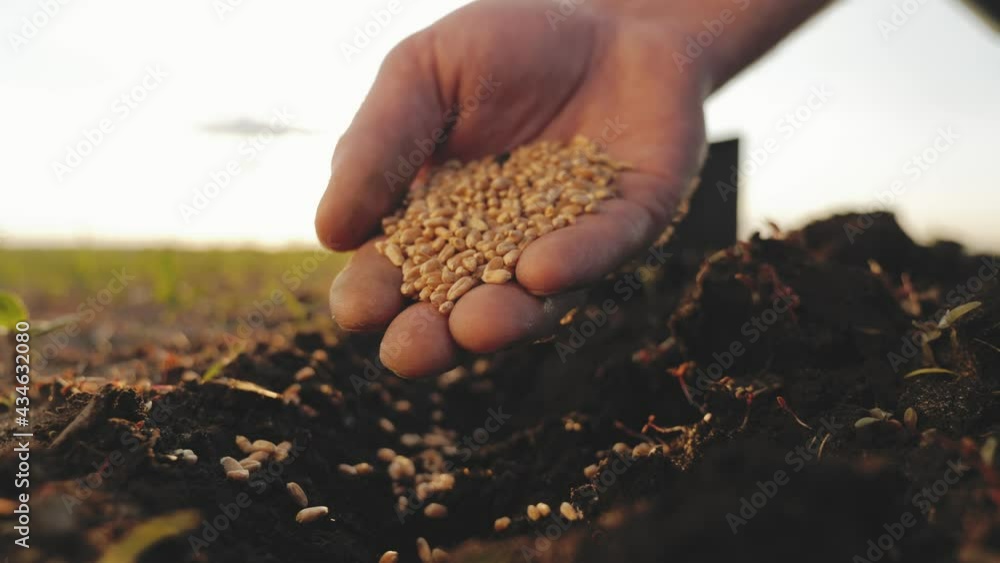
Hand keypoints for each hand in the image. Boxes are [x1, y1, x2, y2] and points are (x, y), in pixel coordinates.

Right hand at [315, 0, 711, 376]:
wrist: (608, 8)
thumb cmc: (505, 43)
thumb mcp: (423, 74)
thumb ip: (376, 144)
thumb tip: (328, 233)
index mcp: (440, 216)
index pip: (399, 269)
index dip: (375, 293)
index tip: (356, 310)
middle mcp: (504, 245)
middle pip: (462, 306)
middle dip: (434, 335)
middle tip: (408, 353)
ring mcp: (570, 239)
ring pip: (537, 298)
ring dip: (506, 317)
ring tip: (476, 327)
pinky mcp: (632, 220)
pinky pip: (605, 246)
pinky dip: (575, 260)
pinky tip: (541, 270)